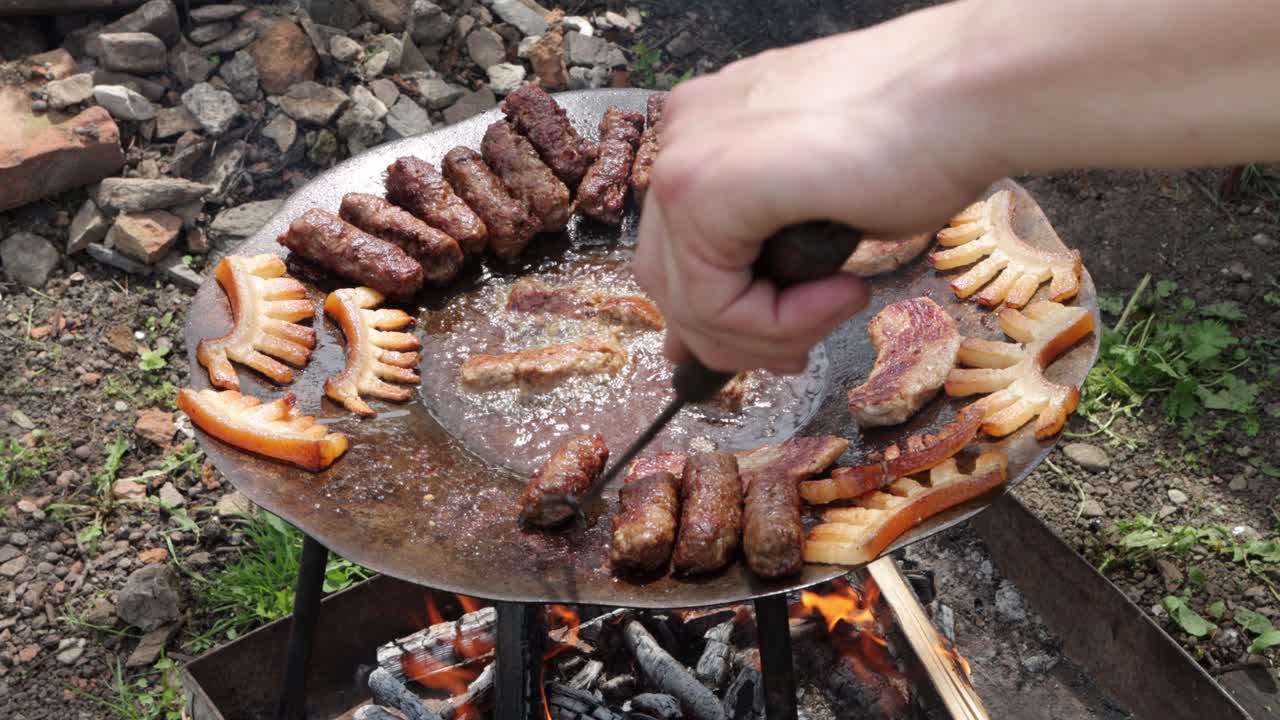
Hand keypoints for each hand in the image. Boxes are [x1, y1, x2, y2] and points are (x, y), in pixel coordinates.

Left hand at [632, 4, 1000, 372]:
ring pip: (688, 302)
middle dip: (735, 336)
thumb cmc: (917, 137)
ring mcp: (685, 158)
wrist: (967, 94)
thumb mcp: (817, 206)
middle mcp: (682, 136)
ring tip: (835, 308)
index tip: (784, 343)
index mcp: (703, 130)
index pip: (676, 255)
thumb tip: (701, 342)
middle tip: (796, 353)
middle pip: (668, 282)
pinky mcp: (703, 188)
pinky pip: (715, 301)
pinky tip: (842, 291)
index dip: (724, 320)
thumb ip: (761, 254)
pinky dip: (778, 321)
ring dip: (766, 333)